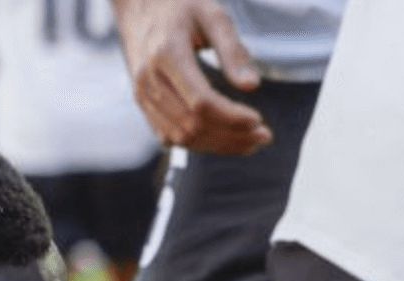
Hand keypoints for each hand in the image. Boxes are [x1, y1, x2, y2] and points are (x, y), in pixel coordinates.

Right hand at [112, 0, 271, 154]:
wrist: (140, 8)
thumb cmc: (181, 7)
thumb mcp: (213, 16)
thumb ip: (233, 50)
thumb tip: (252, 86)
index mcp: (166, 54)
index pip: (201, 102)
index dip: (231, 117)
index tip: (258, 121)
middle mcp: (149, 80)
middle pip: (192, 125)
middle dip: (231, 136)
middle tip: (264, 136)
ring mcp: (142, 96)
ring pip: (181, 137)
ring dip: (218, 145)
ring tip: (249, 142)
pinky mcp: (143, 105)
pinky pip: (169, 137)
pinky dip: (199, 144)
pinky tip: (224, 139)